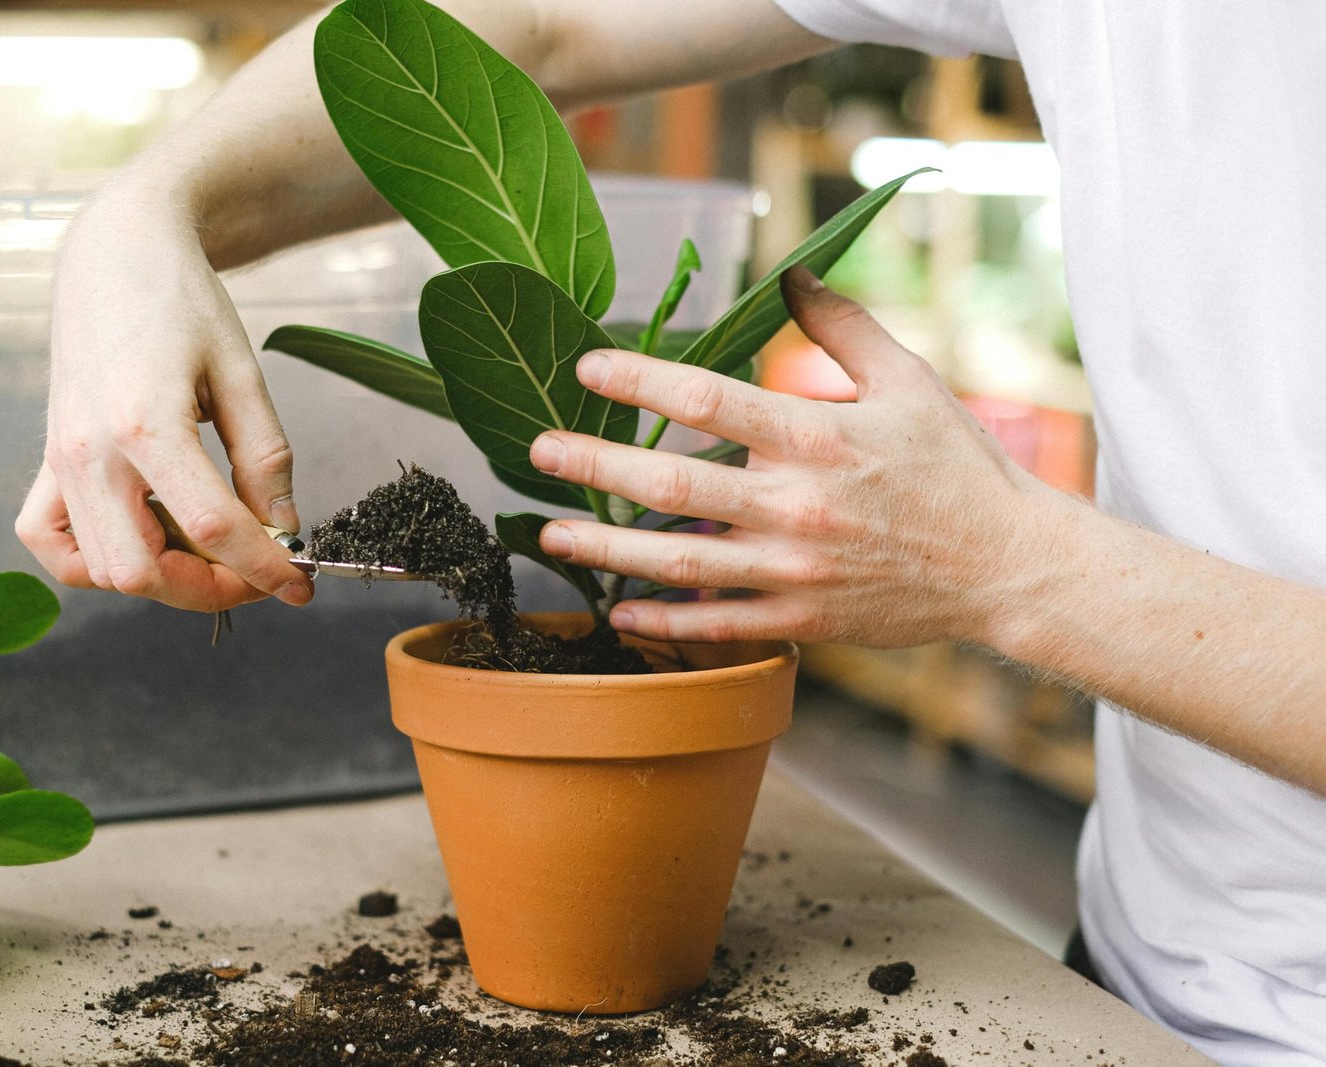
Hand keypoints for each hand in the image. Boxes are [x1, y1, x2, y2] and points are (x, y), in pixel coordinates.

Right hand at [16, 190, 312, 612]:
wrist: (118, 251)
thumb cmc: (181, 300)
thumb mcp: (241, 373)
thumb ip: (265, 458)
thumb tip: (281, 529)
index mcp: (145, 422)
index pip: (212, 527)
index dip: (264, 567)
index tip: (298, 583)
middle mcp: (88, 451)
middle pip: (143, 571)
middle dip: (209, 589)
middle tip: (254, 571)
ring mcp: (59, 459)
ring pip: (100, 569)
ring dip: (162, 577)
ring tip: (208, 548)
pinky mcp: (46, 458)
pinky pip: (50, 540)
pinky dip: (92, 561)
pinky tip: (140, 538)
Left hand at [527, 268, 1054, 646]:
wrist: (1006, 565)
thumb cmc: (956, 466)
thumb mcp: (908, 381)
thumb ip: (842, 327)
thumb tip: (790, 274)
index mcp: (817, 437)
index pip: (708, 399)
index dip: (639, 380)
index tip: (587, 367)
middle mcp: (796, 505)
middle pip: (671, 484)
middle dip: (593, 465)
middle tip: (537, 449)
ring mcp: (794, 569)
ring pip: (678, 561)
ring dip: (605, 549)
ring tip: (547, 531)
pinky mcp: (802, 618)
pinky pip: (717, 622)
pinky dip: (662, 618)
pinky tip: (617, 605)